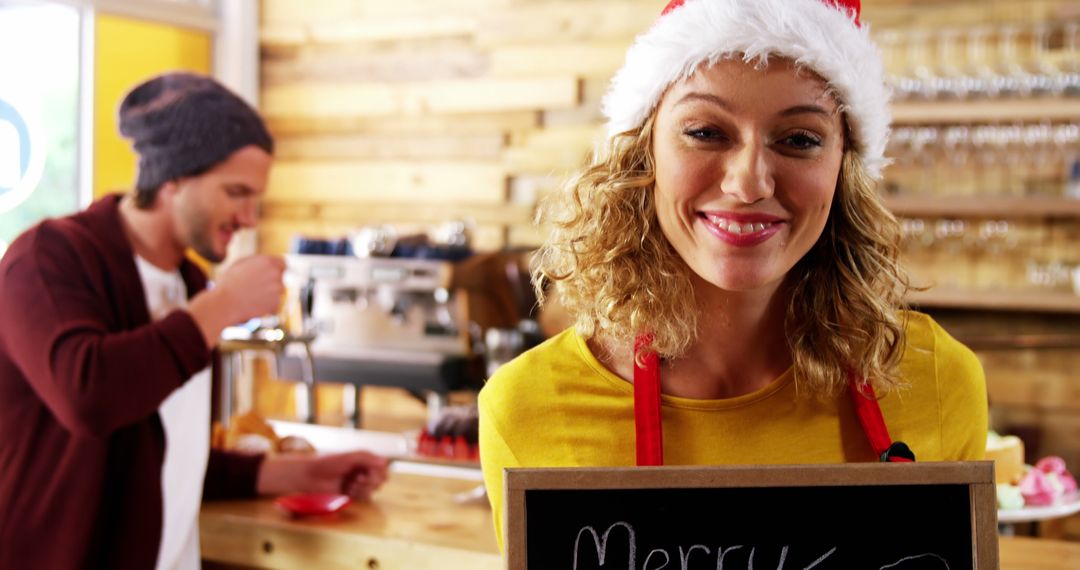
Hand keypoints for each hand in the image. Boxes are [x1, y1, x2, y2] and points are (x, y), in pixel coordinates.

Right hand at [213, 255, 285, 323]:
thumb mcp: (241, 263)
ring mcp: (278, 289)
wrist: (226, 303)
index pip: (283, 263)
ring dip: (271, 293)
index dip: (277, 268)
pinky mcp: (276, 303)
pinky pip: (275, 303)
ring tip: (253, 295)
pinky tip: (254, 303)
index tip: (272, 274)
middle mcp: (276, 274)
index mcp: (268, 261)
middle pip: (281, 277)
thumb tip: (269, 261)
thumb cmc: (230, 282)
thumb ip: (258, 261)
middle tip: (258, 287)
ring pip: (279, 290)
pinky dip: (268, 304)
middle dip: (273, 281)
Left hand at [257, 451, 389, 500]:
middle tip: (357, 479)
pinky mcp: (352, 495)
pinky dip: (358, 495)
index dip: (379, 472)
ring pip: (373, 490)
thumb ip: (367, 457)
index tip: (369, 472)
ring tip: (350, 485)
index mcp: (363, 460)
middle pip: (380, 480)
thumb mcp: (348, 457)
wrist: (311, 477)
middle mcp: (363, 471)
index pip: (382, 468)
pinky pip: (364, 498)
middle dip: (371, 481)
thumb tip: (385, 461)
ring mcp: (358, 484)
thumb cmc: (328, 463)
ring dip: (363, 489)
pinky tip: (348, 491)